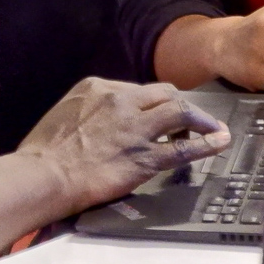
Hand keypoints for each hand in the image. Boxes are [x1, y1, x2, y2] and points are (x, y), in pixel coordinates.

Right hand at [18, 79, 231, 210]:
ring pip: (181, 112)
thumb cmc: (45, 151)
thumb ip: (90, 109)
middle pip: (165, 93)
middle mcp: (122, 101)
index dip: (153, 101)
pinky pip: (183, 148)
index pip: (138, 89)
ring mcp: (136, 128)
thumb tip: (103, 117)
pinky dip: (207, 144)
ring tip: (213, 127)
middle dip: (181, 104)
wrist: (44, 176)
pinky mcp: (144, 157)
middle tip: (191, 117)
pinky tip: (219, 142)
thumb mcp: (65, 112)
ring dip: (201, 119)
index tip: (160, 110)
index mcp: (99, 88)